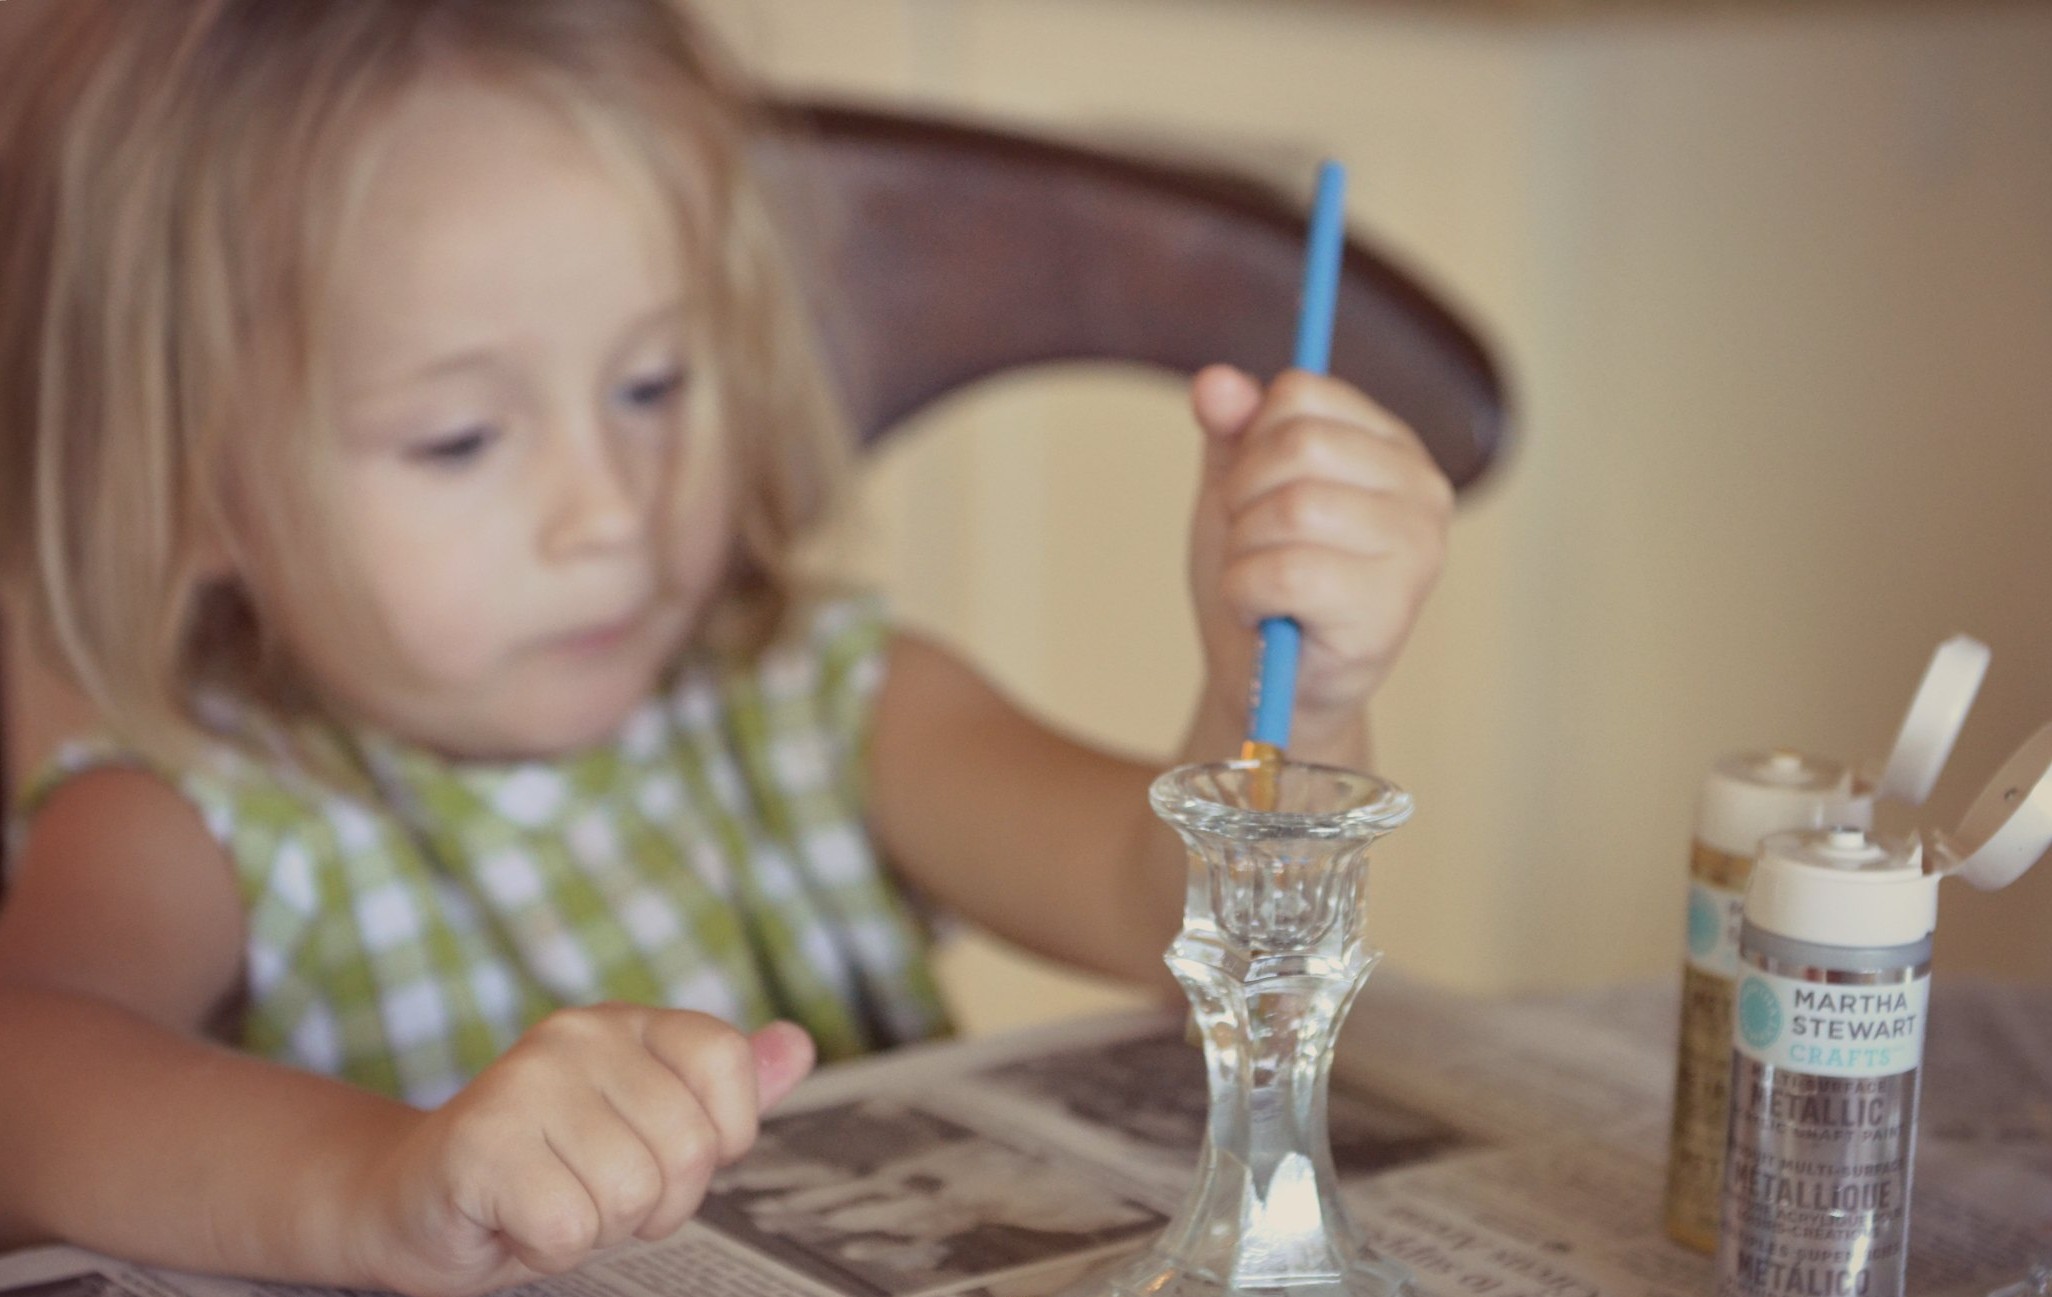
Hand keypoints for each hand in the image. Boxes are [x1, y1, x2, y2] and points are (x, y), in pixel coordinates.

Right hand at [352, 1007, 813, 1296]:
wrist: (408, 1204)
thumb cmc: (543, 1170)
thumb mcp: (645, 1126)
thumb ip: (725, 1089)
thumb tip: (801, 1044)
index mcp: (627, 1023)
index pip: (728, 1065)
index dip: (714, 1139)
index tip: (658, 1154)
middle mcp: (578, 1035)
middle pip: (690, 1149)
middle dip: (652, 1202)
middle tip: (590, 1191)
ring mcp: (525, 1081)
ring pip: (632, 1195)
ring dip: (596, 1227)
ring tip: (550, 1200)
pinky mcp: (480, 1142)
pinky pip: (570, 1228)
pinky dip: (548, 1250)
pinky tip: (515, 1221)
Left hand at [1187, 365, 1452, 752]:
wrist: (1268, 687)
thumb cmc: (1262, 585)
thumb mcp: (1238, 493)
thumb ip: (1231, 433)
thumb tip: (1215, 382)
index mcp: (1392, 447)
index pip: (1302, 393)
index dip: (1250, 443)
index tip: (1254, 494)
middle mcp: (1423, 490)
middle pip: (1298, 445)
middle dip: (1242, 498)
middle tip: (1251, 547)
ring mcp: (1417, 551)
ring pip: (1291, 507)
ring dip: (1244, 552)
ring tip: (1259, 584)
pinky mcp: (1389, 611)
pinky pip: (1285, 572)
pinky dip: (1246, 593)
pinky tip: (1264, 614)